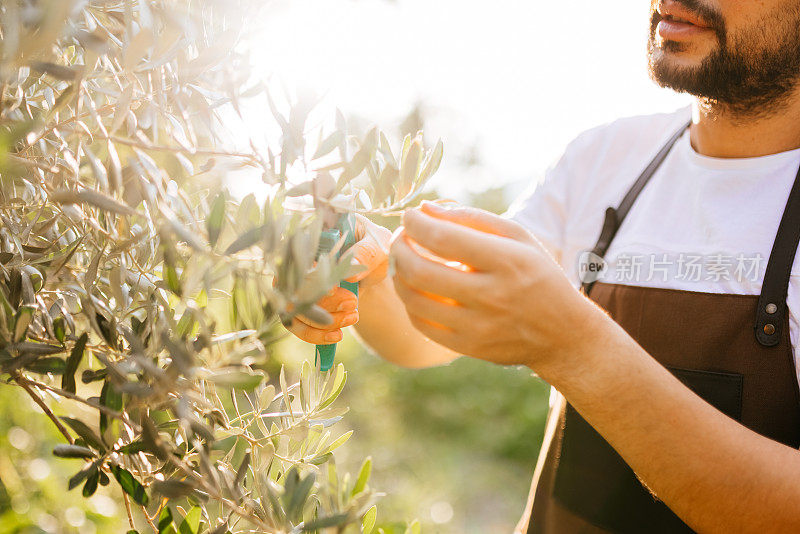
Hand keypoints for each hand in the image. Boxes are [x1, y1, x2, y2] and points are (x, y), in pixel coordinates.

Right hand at [286, 214, 391, 344]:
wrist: (374, 267)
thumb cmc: (375, 248)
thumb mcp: (379, 245)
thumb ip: (367, 252)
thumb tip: (349, 268)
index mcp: (311, 232)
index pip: (296, 252)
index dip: (309, 274)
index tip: (333, 288)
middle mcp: (295, 256)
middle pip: (292, 284)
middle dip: (323, 301)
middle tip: (352, 303)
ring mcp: (294, 281)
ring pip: (292, 308)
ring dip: (322, 320)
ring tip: (353, 316)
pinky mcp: (299, 302)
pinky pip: (296, 324)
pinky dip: (314, 334)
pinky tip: (336, 335)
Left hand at [389, 201, 594, 367]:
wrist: (563, 334)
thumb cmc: (537, 276)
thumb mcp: (518, 238)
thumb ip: (472, 218)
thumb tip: (426, 209)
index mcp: (506, 261)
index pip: (444, 238)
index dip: (416, 224)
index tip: (410, 216)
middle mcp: (491, 295)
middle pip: (421, 270)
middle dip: (400, 249)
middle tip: (400, 239)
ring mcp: (478, 326)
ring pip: (415, 300)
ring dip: (399, 275)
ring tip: (403, 262)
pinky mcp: (469, 348)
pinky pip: (422, 325)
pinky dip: (410, 303)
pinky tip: (414, 289)